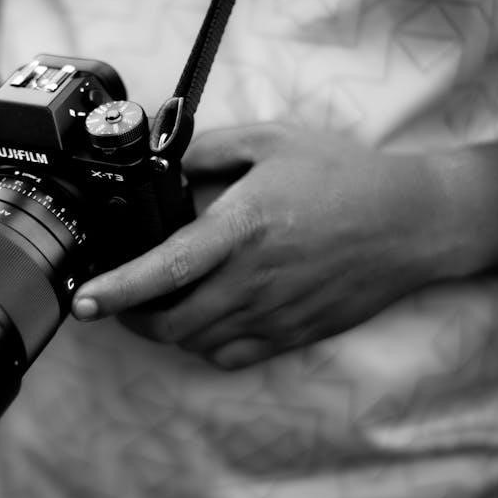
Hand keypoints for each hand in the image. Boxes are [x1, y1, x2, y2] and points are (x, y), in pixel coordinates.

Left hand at [71, 122, 462, 368]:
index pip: (165, 268)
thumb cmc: (345, 177)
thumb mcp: (274, 141)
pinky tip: (207, 321)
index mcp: (243, 228)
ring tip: (160, 306)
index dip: (117, 289)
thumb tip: (170, 165)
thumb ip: (212, 149)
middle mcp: (254, 278)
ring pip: (198, 343)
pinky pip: (233, 356)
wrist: (413, 221)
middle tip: (117, 302)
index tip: (84, 301)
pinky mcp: (295, 332)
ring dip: (168, 331)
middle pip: (173, 322)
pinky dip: (206, 345)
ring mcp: (276, 312)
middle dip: (133, 319)